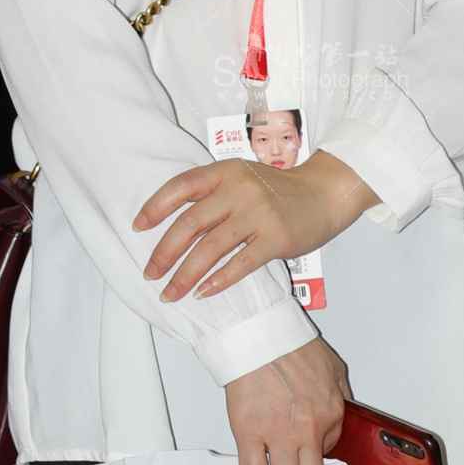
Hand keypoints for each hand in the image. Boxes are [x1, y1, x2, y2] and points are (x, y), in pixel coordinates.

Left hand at [134, 150, 378, 302]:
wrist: (326, 192)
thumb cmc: (277, 189)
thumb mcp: (241, 177)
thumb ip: (211, 193)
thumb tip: (169, 225)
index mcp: (224, 172)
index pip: (180, 187)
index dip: (155, 208)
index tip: (137, 229)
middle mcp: (238, 190)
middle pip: (189, 224)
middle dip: (163, 253)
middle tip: (150, 274)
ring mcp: (258, 213)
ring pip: (210, 249)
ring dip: (185, 275)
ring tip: (169, 293)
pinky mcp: (277, 238)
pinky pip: (240, 264)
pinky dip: (218, 281)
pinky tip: (203, 293)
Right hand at [225, 338, 350, 464]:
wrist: (260, 336)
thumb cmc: (292, 347)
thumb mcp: (334, 370)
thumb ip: (339, 398)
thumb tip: (334, 418)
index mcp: (331, 416)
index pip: (329, 455)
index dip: (316, 457)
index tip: (307, 457)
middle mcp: (308, 432)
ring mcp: (277, 436)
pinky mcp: (249, 433)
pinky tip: (254, 461)